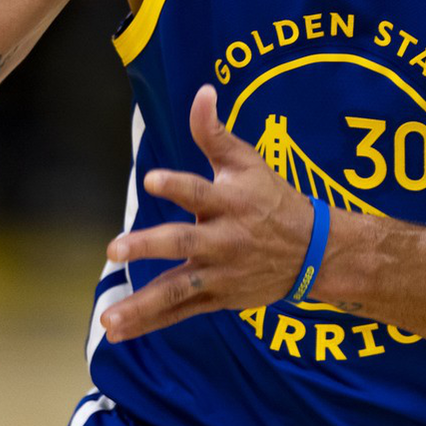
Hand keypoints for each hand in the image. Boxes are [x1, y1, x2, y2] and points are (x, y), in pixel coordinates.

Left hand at [100, 85, 316, 340]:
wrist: (314, 252)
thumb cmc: (273, 199)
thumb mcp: (248, 163)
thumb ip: (215, 133)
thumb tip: (202, 92)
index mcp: (231, 202)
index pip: (200, 192)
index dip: (177, 185)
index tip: (151, 179)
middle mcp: (224, 239)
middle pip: (183, 242)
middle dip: (149, 245)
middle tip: (115, 249)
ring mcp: (220, 273)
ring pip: (178, 289)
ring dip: (143, 305)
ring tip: (110, 320)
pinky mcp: (219, 297)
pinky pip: (181, 313)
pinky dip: (150, 323)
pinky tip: (117, 332)